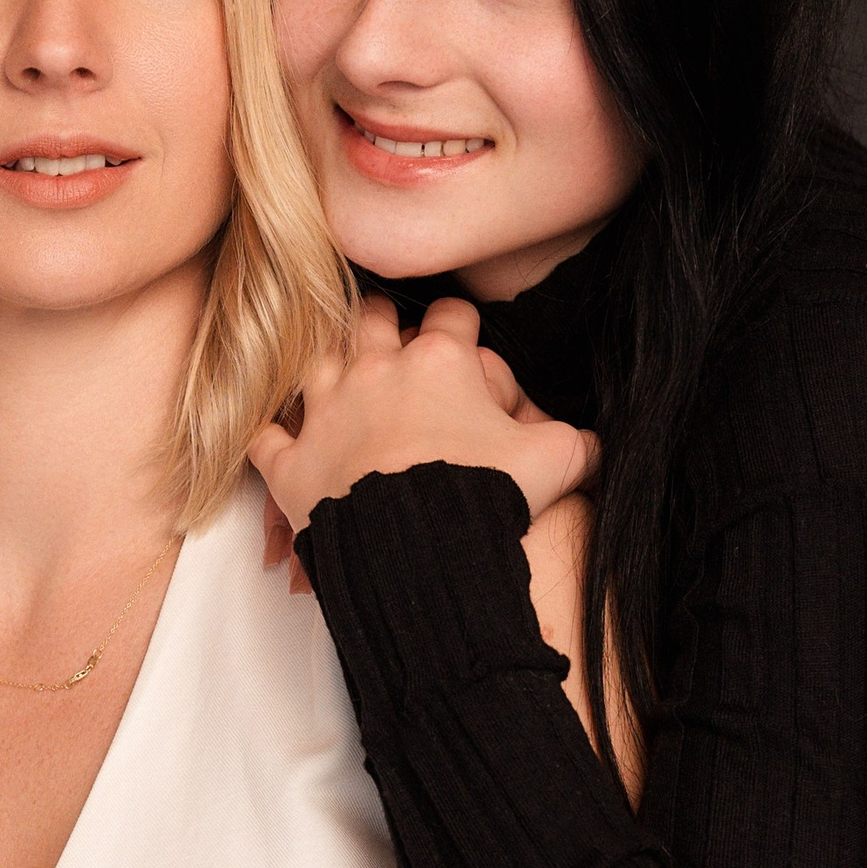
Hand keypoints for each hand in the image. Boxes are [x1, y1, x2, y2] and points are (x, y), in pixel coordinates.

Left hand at [251, 299, 595, 534]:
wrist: (421, 550)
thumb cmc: (486, 497)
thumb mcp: (554, 462)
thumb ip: (578, 443)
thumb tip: (599, 445)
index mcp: (438, 362)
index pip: (453, 317)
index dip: (461, 326)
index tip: (464, 339)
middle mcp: (375, 373)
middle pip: (372, 319)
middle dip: (384, 323)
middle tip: (393, 338)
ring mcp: (326, 413)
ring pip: (313, 362)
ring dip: (325, 363)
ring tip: (338, 373)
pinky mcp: (292, 462)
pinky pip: (267, 438)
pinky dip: (271, 436)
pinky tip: (278, 438)